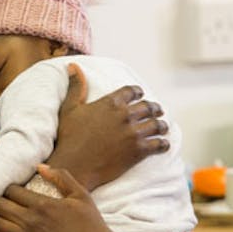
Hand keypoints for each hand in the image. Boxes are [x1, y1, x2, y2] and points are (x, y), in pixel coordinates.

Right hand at [47, 63, 169, 189]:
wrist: (75, 166)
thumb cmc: (69, 138)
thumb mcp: (70, 108)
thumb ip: (76, 86)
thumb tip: (73, 66)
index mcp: (111, 103)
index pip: (132, 91)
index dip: (137, 92)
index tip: (140, 94)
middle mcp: (125, 115)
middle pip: (148, 107)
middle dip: (153, 108)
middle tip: (157, 110)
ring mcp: (134, 133)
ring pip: (157, 125)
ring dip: (161, 125)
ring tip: (163, 127)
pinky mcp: (139, 150)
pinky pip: (159, 144)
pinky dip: (163, 144)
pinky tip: (163, 144)